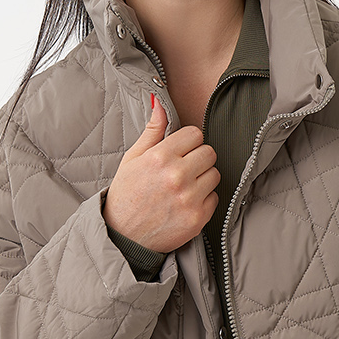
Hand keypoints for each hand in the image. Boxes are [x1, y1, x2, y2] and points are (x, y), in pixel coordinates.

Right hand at [103, 98, 220, 253]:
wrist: (123, 236)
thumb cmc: (126, 195)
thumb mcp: (132, 159)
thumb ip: (152, 131)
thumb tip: (160, 102)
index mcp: (160, 157)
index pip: (195, 134)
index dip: (188, 142)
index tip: (179, 152)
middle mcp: (177, 176)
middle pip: (209, 152)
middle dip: (197, 159)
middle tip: (182, 170)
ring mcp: (189, 198)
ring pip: (215, 174)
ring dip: (202, 179)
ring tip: (183, 187)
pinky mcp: (198, 218)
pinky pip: (215, 197)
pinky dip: (204, 200)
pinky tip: (185, 203)